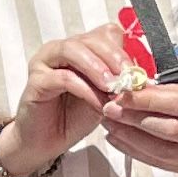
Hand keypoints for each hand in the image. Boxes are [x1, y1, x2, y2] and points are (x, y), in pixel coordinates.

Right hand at [5, 29, 134, 168]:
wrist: (45, 142)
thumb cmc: (74, 118)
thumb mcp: (104, 96)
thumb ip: (117, 82)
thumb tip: (141, 77)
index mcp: (81, 49)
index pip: (105, 34)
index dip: (123, 51)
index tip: (138, 73)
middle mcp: (61, 49)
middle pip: (91, 38)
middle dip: (114, 57)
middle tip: (128, 78)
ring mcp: (45, 62)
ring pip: (73, 50)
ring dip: (98, 68)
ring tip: (112, 87)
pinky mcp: (36, 81)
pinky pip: (63, 78)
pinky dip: (85, 89)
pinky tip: (98, 104)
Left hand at [102, 72, 177, 176]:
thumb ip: (177, 88)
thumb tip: (139, 84)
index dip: (149, 99)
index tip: (124, 92)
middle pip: (170, 128)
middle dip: (135, 118)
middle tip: (109, 107)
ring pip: (163, 149)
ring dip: (131, 136)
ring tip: (110, 123)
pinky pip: (161, 163)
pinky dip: (136, 152)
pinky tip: (119, 140)